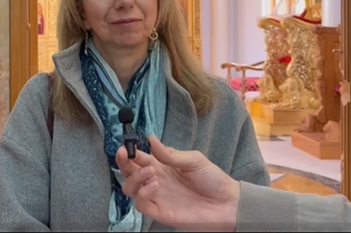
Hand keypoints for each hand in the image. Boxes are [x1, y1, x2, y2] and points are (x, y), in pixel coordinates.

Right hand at [115, 135, 239, 231]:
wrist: (228, 203)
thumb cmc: (213, 180)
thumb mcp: (194, 160)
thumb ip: (170, 153)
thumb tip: (150, 139)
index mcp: (161, 165)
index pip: (138, 158)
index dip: (129, 152)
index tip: (126, 146)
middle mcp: (155, 180)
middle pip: (128, 172)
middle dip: (123, 163)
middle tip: (126, 155)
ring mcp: (156, 196)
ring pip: (130, 188)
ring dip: (134, 178)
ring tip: (150, 172)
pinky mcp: (160, 212)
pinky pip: (141, 205)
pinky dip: (142, 194)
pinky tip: (154, 186)